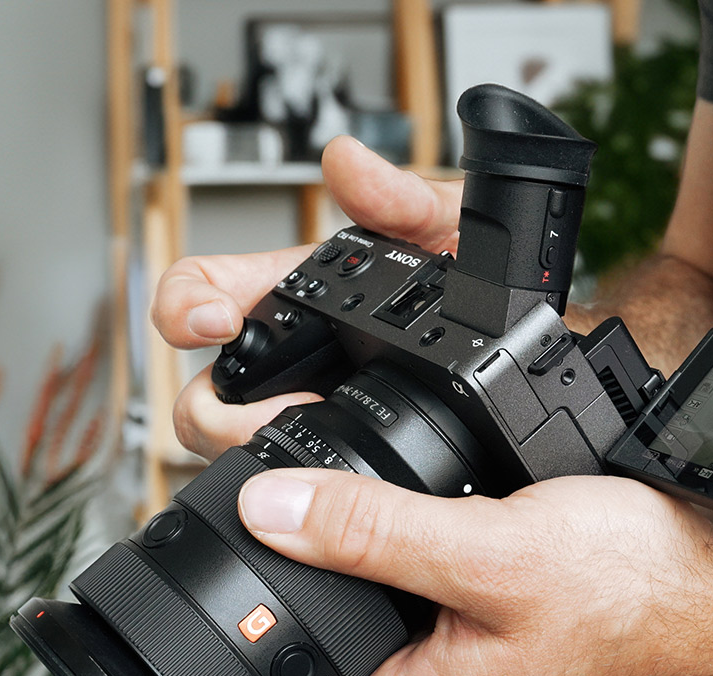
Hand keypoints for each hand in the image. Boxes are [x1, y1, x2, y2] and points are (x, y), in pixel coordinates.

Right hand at [150, 137, 463, 458]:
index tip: (214, 320)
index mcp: (290, 289)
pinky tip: (335, 470)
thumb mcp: (442, 227)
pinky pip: (289, 475)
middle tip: (269, 407)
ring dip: (250, 443)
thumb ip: (396, 196)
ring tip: (310, 431)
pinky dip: (297, 473)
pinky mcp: (329, 449)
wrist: (529, 335)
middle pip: (201, 388)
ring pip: (230, 442)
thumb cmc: (475, 276)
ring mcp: (301, 406)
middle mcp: (285, 350)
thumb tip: (349, 163)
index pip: (199, 290)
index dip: (184, 305)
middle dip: (214, 407)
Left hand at [235, 468, 712, 675]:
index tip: (193, 665)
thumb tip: (272, 511)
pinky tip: (388, 527)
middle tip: (232, 577)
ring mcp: (477, 665)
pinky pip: (423, 615)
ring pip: (376, 648)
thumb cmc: (641, 592)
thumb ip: (374, 533)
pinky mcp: (505, 629)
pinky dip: (390, 575)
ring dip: (331, 603)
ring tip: (293, 541)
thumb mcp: (488, 550)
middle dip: (274, 648)